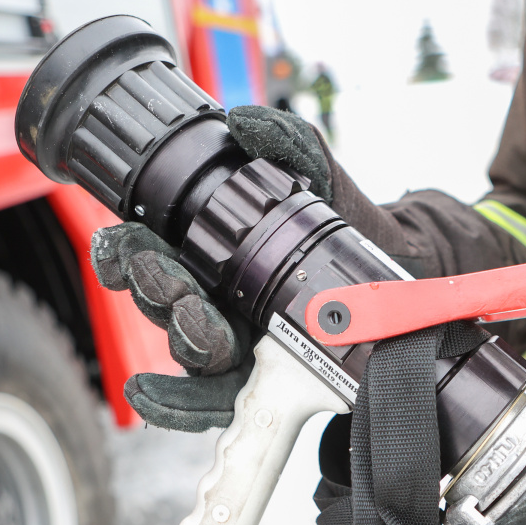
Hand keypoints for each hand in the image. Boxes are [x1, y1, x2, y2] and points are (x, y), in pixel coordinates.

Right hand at [89, 106, 334, 430]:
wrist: (402, 275)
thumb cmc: (351, 228)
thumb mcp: (321, 180)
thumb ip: (290, 144)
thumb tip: (248, 122)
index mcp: (218, 254)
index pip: (155, 253)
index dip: (128, 252)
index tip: (124, 243)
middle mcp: (217, 300)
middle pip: (165, 300)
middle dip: (157, 288)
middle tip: (164, 277)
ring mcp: (237, 345)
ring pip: (187, 348)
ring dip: (179, 335)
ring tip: (191, 320)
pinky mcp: (261, 385)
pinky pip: (210, 401)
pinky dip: (176, 402)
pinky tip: (148, 394)